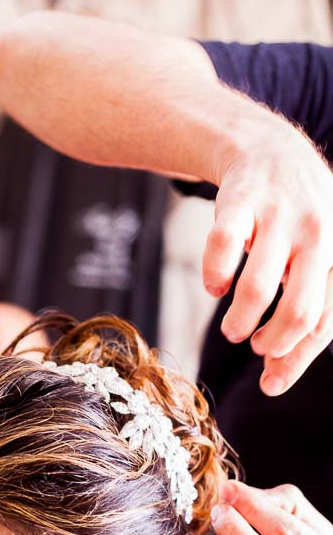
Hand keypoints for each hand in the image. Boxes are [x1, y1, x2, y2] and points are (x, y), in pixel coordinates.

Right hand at [204, 119, 332, 395]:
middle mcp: (318, 234)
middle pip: (299, 310)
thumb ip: (301, 317)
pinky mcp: (240, 203)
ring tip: (233, 329)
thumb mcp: (314, 262)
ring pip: (257, 288)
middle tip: (256, 346)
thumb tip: (274, 380)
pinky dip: (213, 278)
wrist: (269, 151)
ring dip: (240, 321)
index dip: (297, 358)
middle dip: (273, 342)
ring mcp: (279, 216)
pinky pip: (221, 250)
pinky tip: (214, 285)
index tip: (270, 384)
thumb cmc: (295, 223)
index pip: (326, 322)